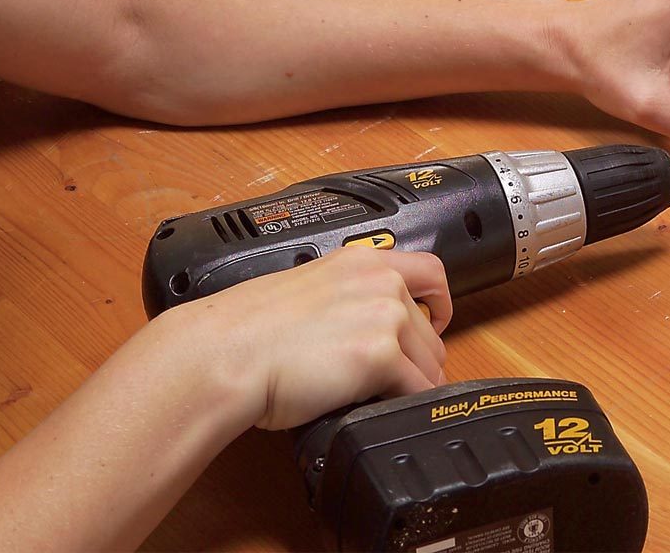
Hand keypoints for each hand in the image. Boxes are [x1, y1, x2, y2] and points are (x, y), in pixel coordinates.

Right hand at [150, 245, 452, 434]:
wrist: (230, 351)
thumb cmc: (250, 329)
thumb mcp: (309, 288)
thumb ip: (347, 296)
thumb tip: (364, 325)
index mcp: (361, 260)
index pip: (430, 271)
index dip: (439, 302)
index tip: (435, 321)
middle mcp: (381, 280)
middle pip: (432, 327)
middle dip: (421, 357)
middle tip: (399, 379)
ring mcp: (385, 316)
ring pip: (430, 362)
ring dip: (415, 383)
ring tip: (385, 397)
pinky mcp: (380, 355)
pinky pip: (417, 389)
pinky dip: (407, 404)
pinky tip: (384, 409)